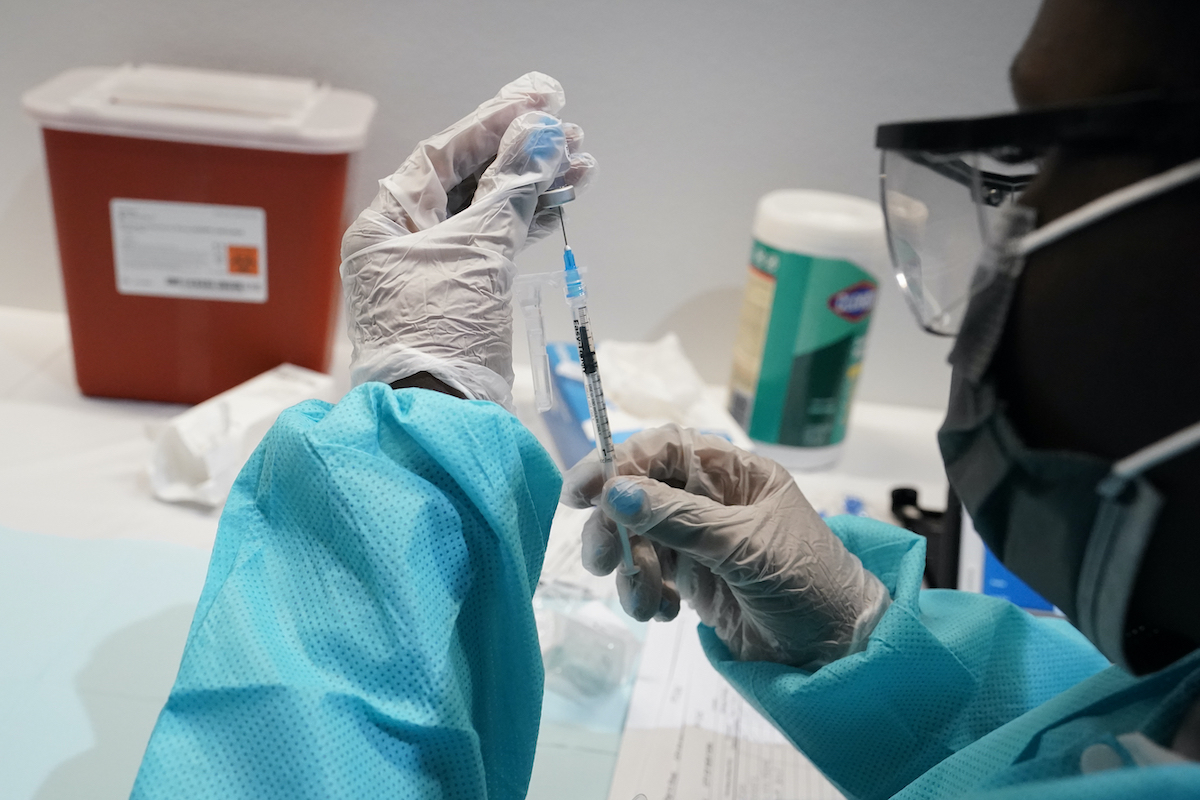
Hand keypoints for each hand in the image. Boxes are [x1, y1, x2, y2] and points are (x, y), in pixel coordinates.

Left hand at [340, 72, 596, 408]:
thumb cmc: (443, 331)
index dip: (493, 122)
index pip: (442, 155)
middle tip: (571, 135)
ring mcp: (435, 268)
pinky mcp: (462, 294)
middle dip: (521, 156)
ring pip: (488, 211)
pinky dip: (529, 222)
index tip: (539, 100)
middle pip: (468, 179)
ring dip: (534, 187)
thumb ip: (511, 190)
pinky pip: (497, 243)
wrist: (442, 416)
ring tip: (582, 166)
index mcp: (388, 222)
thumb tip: (542, 135)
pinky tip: (562, 202)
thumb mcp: (478, 252)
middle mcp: (406, 239)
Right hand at [560, 426, 891, 669]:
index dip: (618, 463)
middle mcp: (713, 499)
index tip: (582, 493)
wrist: (836, 652)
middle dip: (615, 527)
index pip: (664, 450)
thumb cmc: (807, 583)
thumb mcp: (744, 547)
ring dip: (631, 570)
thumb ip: (679, 519)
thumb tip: (616, 492)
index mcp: (734, 473)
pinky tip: (666, 614)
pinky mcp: (694, 580)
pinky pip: (649, 575)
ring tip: (648, 605)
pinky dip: (645, 594)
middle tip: (604, 562)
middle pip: (640, 494)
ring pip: (638, 538)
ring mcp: (700, 540)